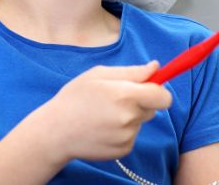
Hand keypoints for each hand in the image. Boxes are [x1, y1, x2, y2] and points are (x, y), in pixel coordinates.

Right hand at [42, 61, 172, 161]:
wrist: (55, 132)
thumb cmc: (75, 98)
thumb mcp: (99, 74)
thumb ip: (131, 71)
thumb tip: (156, 67)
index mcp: (125, 95)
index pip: (163, 97)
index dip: (160, 91)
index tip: (152, 88)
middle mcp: (129, 118)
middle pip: (153, 109)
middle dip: (141, 102)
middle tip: (116, 98)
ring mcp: (127, 136)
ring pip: (140, 121)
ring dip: (130, 116)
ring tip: (104, 113)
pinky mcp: (122, 150)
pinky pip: (132, 135)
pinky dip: (122, 131)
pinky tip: (103, 127)